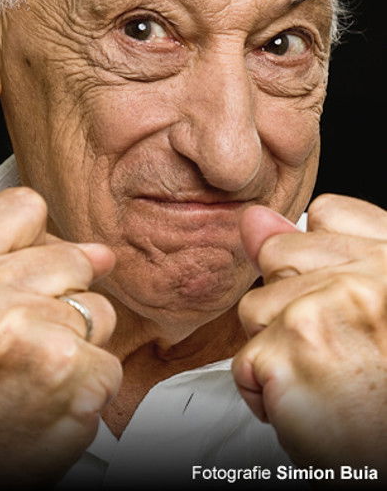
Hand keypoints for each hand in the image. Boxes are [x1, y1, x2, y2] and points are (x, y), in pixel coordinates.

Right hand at [0, 188, 121, 487]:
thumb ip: (24, 269)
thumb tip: (100, 253)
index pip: (23, 209)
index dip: (43, 241)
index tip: (47, 271)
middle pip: (76, 260)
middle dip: (66, 303)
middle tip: (27, 346)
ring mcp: (27, 328)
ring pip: (101, 312)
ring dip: (80, 349)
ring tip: (33, 379)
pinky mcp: (67, 370)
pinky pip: (110, 365)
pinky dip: (88, 391)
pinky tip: (49, 407)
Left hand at [232, 194, 386, 472]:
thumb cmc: (386, 382)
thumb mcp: (376, 296)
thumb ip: (322, 248)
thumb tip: (254, 218)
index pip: (324, 214)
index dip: (317, 256)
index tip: (335, 294)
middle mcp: (361, 276)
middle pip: (277, 257)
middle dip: (291, 300)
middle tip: (337, 345)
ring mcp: (321, 313)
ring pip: (254, 309)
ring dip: (277, 348)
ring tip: (325, 376)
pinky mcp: (287, 357)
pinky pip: (244, 361)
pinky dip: (266, 391)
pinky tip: (310, 403)